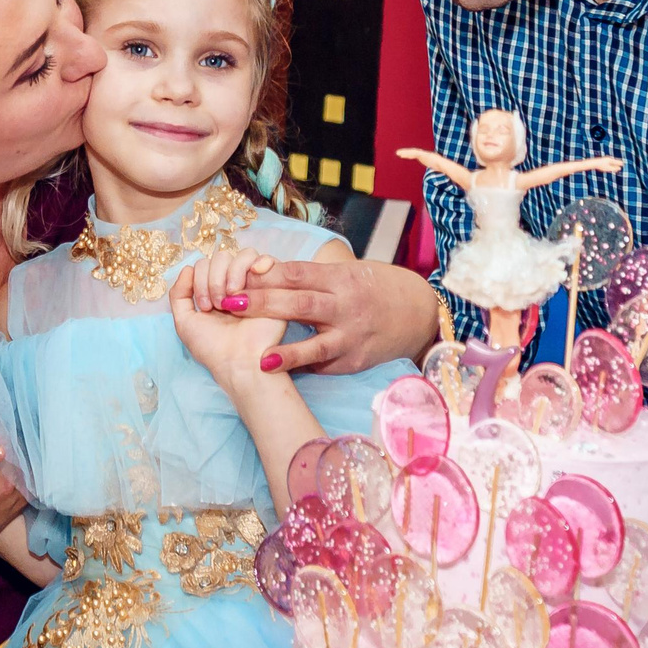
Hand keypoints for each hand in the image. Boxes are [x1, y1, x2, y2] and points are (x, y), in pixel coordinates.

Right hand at [0, 391, 25, 553]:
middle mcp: (7, 478)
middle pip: (12, 433)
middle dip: (4, 412)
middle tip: (3, 391)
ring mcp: (17, 492)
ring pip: (22, 452)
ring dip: (16, 433)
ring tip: (15, 410)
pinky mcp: (21, 501)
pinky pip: (27, 471)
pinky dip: (21, 456)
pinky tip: (15, 443)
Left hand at [171, 260, 291, 399]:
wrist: (240, 363)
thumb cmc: (213, 348)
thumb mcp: (185, 321)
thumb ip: (179, 294)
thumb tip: (187, 268)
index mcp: (215, 291)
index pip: (203, 264)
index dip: (199, 280)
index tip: (205, 307)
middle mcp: (235, 284)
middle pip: (221, 256)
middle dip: (213, 279)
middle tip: (217, 305)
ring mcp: (254, 284)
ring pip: (241, 255)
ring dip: (231, 273)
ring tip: (232, 299)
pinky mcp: (274, 286)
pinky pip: (265, 259)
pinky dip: (255, 264)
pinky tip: (248, 284)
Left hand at [230, 258, 441, 374]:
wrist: (419, 313)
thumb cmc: (373, 288)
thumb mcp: (346, 273)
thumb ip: (311, 277)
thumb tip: (263, 274)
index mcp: (340, 278)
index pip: (296, 274)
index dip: (264, 276)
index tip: (233, 277)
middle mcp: (346, 306)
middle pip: (300, 303)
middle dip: (263, 304)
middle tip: (228, 304)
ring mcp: (353, 335)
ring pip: (317, 344)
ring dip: (288, 353)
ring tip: (259, 358)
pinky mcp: (357, 360)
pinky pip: (326, 365)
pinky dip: (304, 368)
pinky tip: (281, 373)